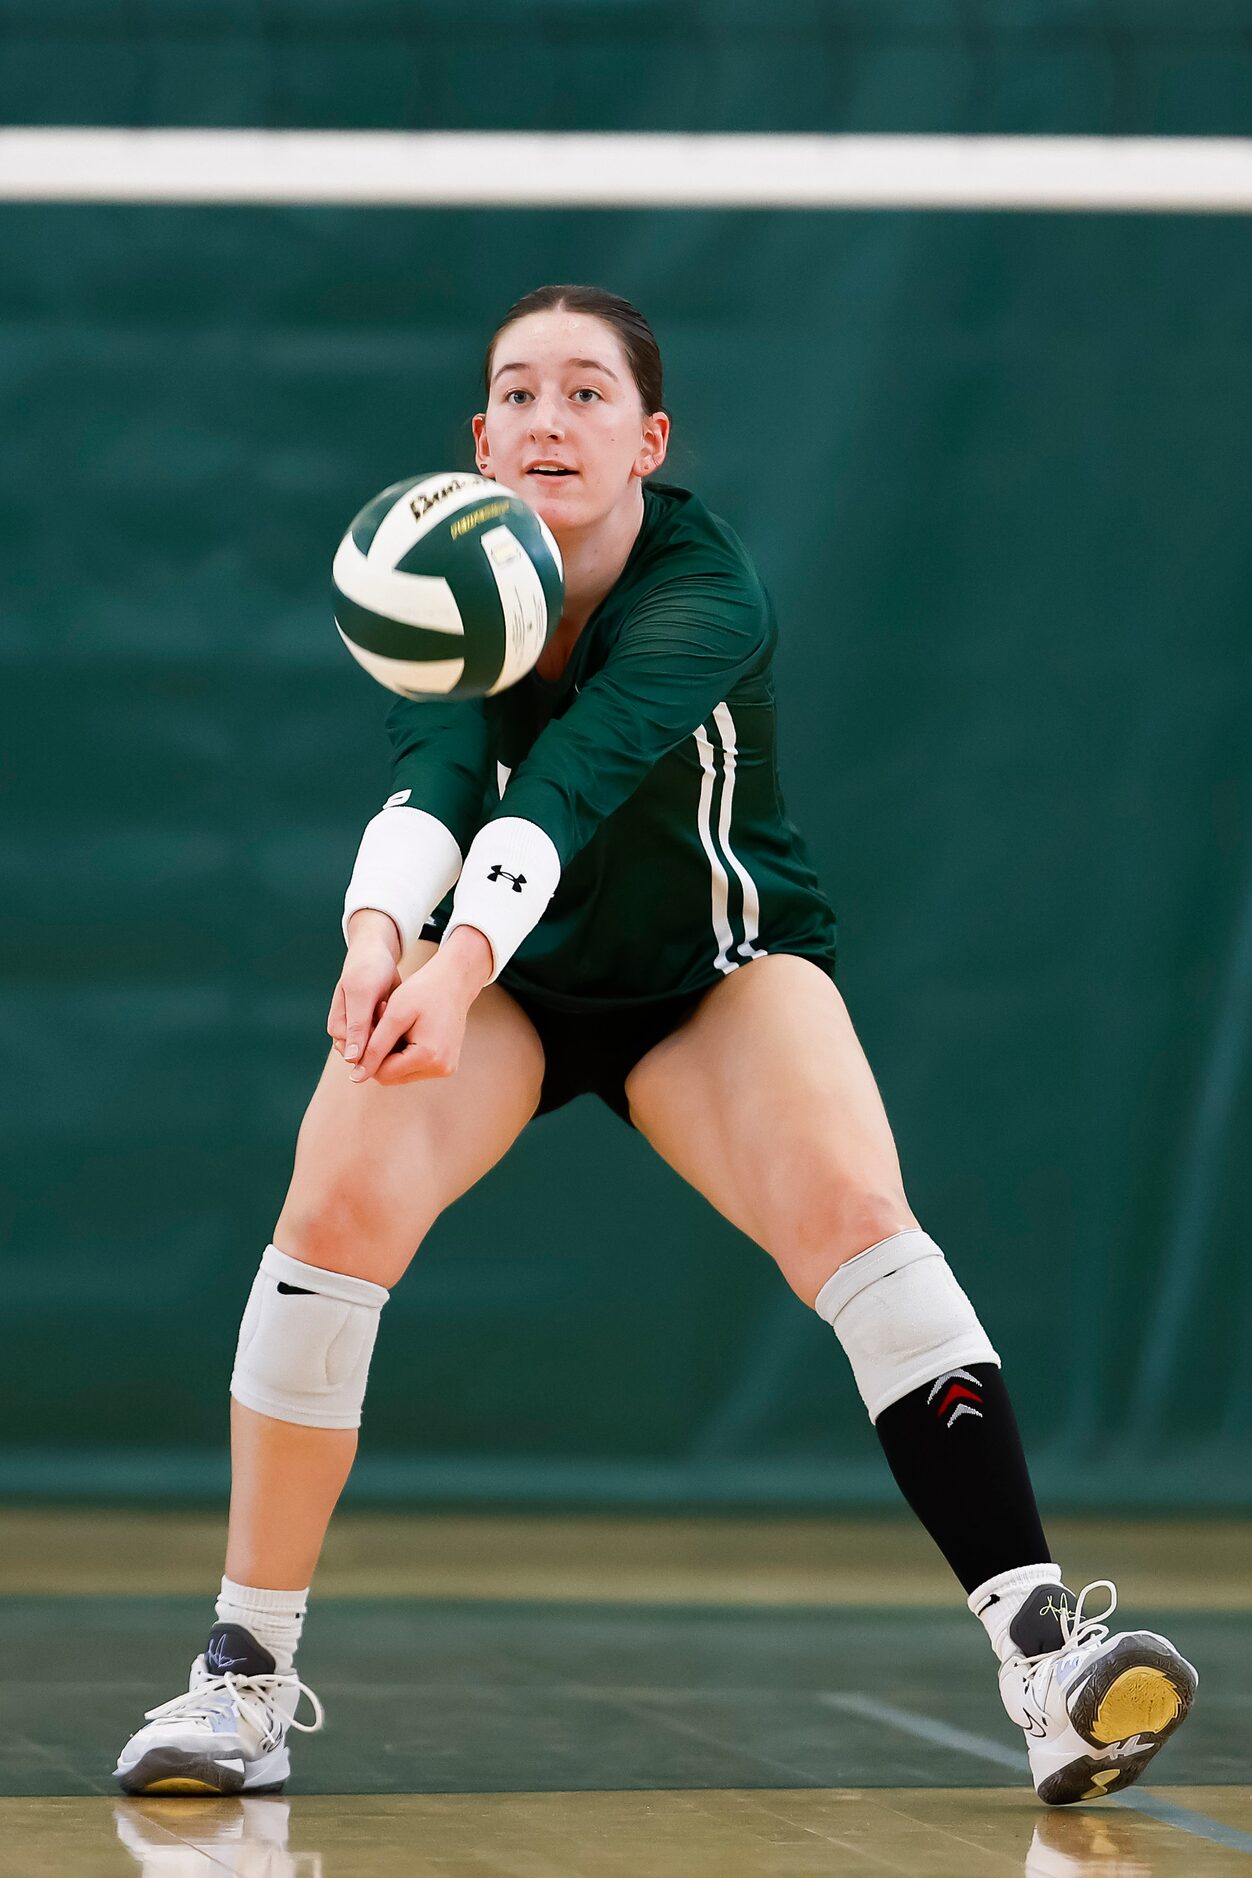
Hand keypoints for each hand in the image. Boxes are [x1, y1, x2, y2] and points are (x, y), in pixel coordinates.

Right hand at [327, 911, 401, 1067]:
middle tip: (387, 1005)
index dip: (375, 1036)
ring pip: (383, 1047)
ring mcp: (364, 1033)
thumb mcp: (362, 996)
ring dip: (392, 1029)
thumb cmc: (367, 971)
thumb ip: (357, 1027)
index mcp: (337, 1029)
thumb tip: (351, 1059)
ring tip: (390, 1003)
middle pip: (371, 1052)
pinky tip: (399, 1008)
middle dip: (385, 1032)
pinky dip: (398, 1026)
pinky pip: (392, 1039)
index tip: (382, 1008)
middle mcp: (348, 1035)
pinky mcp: (379, 1029)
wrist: (376, 954)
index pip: (357, 1053)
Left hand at [349, 926, 493, 1087]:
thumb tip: (357, 1077)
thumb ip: (374, 1047)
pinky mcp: (445, 1064)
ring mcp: (445, 1068)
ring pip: (401, 1073)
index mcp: (428, 1057)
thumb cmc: (423, 991)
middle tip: (379, 1023)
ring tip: (391, 1024)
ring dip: (390, 1053)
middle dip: (379, 1054)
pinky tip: (403, 1030)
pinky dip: (403, 1052)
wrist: (455, 981)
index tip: (369, 1028)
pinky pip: (414, 1066)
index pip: (383, 1073)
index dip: (368, 1055)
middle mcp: (440, 1069)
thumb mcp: (394, 1016)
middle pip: (392, 1076)